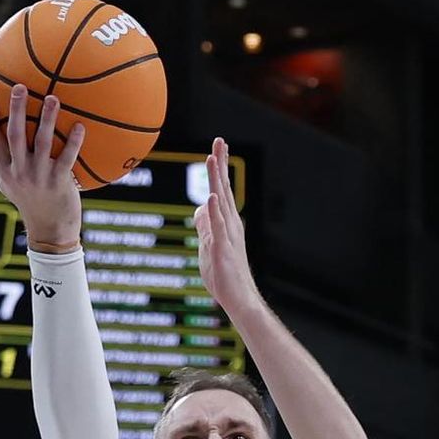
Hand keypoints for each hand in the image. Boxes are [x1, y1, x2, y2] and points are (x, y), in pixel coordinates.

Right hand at [0, 83, 84, 249]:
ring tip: (52, 98)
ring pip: (40, 142)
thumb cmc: (28, 202)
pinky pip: (66, 158)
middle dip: (15, 109)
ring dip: (46, 119)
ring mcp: (38, 176)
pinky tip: (80, 126)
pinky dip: (73, 142)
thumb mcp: (7, 184)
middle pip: (14, 134)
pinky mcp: (58, 182)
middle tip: (20, 87)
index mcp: (3, 168)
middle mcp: (18, 170)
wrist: (48, 229)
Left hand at [193, 138, 259, 314]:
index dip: (219, 169)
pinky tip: (212, 197)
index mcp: (227, 223)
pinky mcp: (222, 249)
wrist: (239, 298)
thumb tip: (200, 208)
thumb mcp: (209, 245)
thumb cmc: (224, 275)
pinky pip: (217, 228)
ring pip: (221, 202)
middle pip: (224, 189)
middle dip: (220, 164)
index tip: (217, 148)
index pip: (222, 190)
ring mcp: (227, 236)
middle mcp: (230, 224)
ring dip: (217, 180)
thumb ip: (204, 226)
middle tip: (219, 141)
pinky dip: (215, 212)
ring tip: (212, 159)